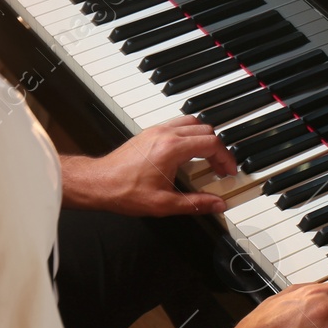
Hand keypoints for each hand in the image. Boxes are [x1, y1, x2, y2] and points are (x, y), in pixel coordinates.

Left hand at [61, 116, 237, 215]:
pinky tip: (189, 150)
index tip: (229, 171)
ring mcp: (157, 131)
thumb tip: (217, 205)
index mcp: (172, 149)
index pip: (211, 144)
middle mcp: (166, 134)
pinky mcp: (150, 132)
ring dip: (205, 138)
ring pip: (193, 122)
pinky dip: (190, 133)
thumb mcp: (163, 204)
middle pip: (205, 131)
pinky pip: (178, 123)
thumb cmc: (124, 191)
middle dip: (218, 149)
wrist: (98, 183)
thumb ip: (195, 204)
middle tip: (220, 168)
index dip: (226, 158)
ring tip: (208, 157)